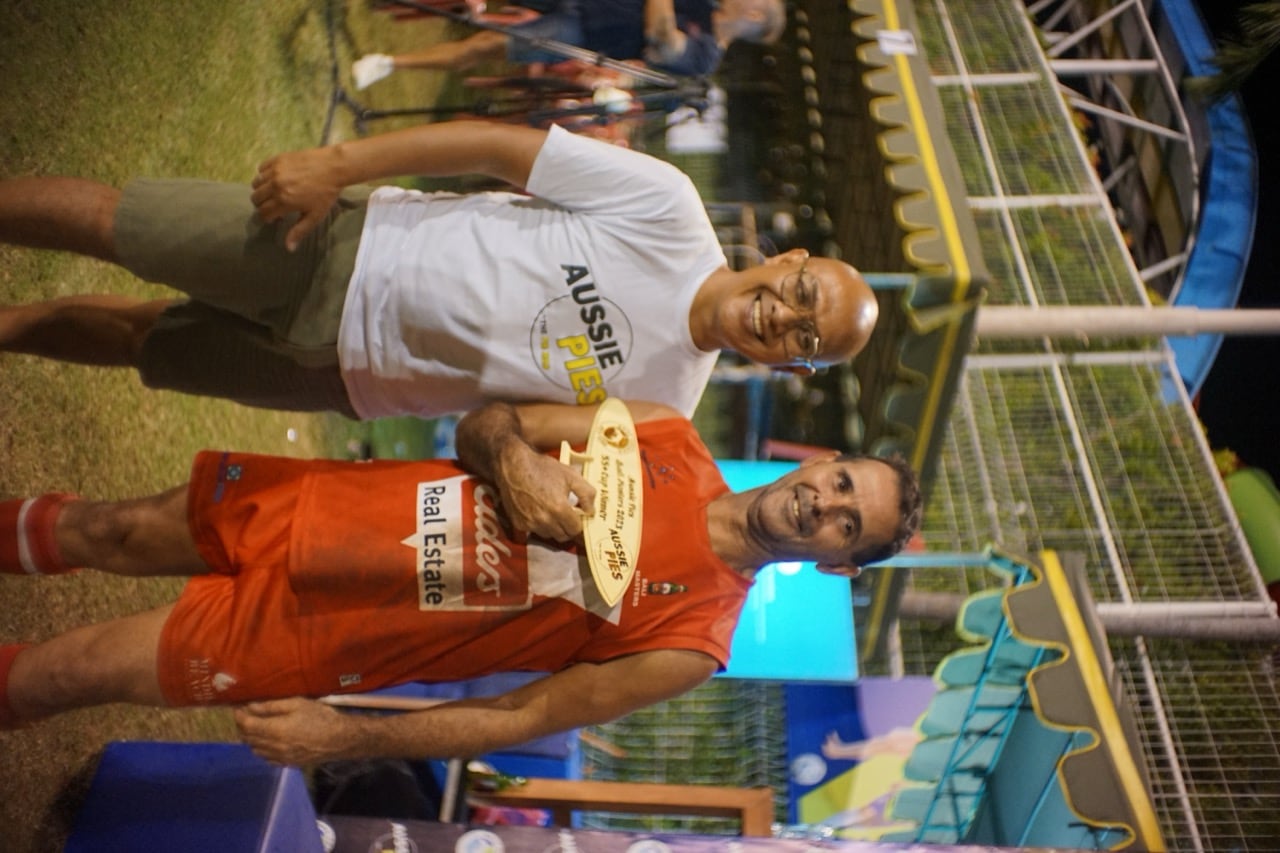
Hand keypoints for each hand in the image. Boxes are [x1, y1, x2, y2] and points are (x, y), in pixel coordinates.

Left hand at [234, 697, 357, 765]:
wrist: (340, 739)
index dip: (239, 716)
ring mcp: (280, 758)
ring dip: (252, 738)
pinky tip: (269, 741)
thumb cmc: (320, 716)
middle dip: (244, 726)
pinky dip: (262, 749)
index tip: (239, 707)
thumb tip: (250, 706)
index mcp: (275, 730)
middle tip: (247, 714)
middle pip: (248, 739)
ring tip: (258, 727)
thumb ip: (271, 706)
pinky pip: (266, 758)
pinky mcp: (287, 763)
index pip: (247, 725)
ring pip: (255, 750)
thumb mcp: (297, 704)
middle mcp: (273, 747)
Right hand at [250, 147, 344, 250]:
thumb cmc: (326, 193)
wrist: (333, 167)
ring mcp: (275, 171)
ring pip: (256, 183)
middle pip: (256, 199)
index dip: (267, 218)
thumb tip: (288, 248)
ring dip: (262, 190)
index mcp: (284, 201)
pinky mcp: (277, 159)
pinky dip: (264, 174)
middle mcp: (276, 186)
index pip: (263, 213)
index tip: (275, 218)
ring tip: (274, 192)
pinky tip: (275, 178)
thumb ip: (299, 231)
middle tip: (274, 205)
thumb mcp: (315, 216)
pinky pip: (261, 168)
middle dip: (262, 205)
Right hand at [494, 440, 595, 541]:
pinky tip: (538, 510)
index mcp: (559, 509)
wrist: (513, 465)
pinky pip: (534, 530)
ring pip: (549, 535)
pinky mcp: (519, 524)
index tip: (577, 515)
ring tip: (552, 512)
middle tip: (567, 515)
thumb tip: (591, 510)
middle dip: (568, 527)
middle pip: (563, 536)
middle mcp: (544, 520)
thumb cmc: (542, 468)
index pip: (576, 530)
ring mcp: (530, 524)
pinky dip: (539, 525)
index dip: (579, 523)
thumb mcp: (570, 475)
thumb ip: (586, 494)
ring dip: (554, 528)